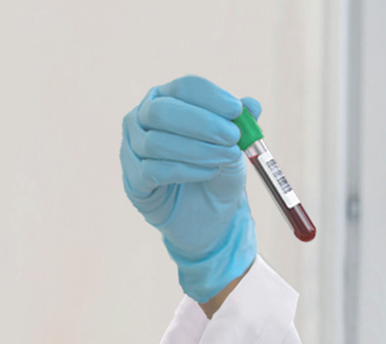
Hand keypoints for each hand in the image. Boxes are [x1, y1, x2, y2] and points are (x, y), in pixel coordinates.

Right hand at [121, 75, 260, 302]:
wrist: (207, 213)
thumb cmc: (217, 169)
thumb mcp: (234, 145)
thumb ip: (242, 123)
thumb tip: (252, 105)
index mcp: (167, 98)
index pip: (184, 88)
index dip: (211, 97)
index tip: (237, 111)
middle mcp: (143, 118)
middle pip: (162, 111)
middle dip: (202, 123)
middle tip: (232, 136)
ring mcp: (132, 147)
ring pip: (157, 142)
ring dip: (198, 150)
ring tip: (225, 158)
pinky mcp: (133, 178)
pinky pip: (153, 171)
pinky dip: (186, 170)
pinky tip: (209, 172)